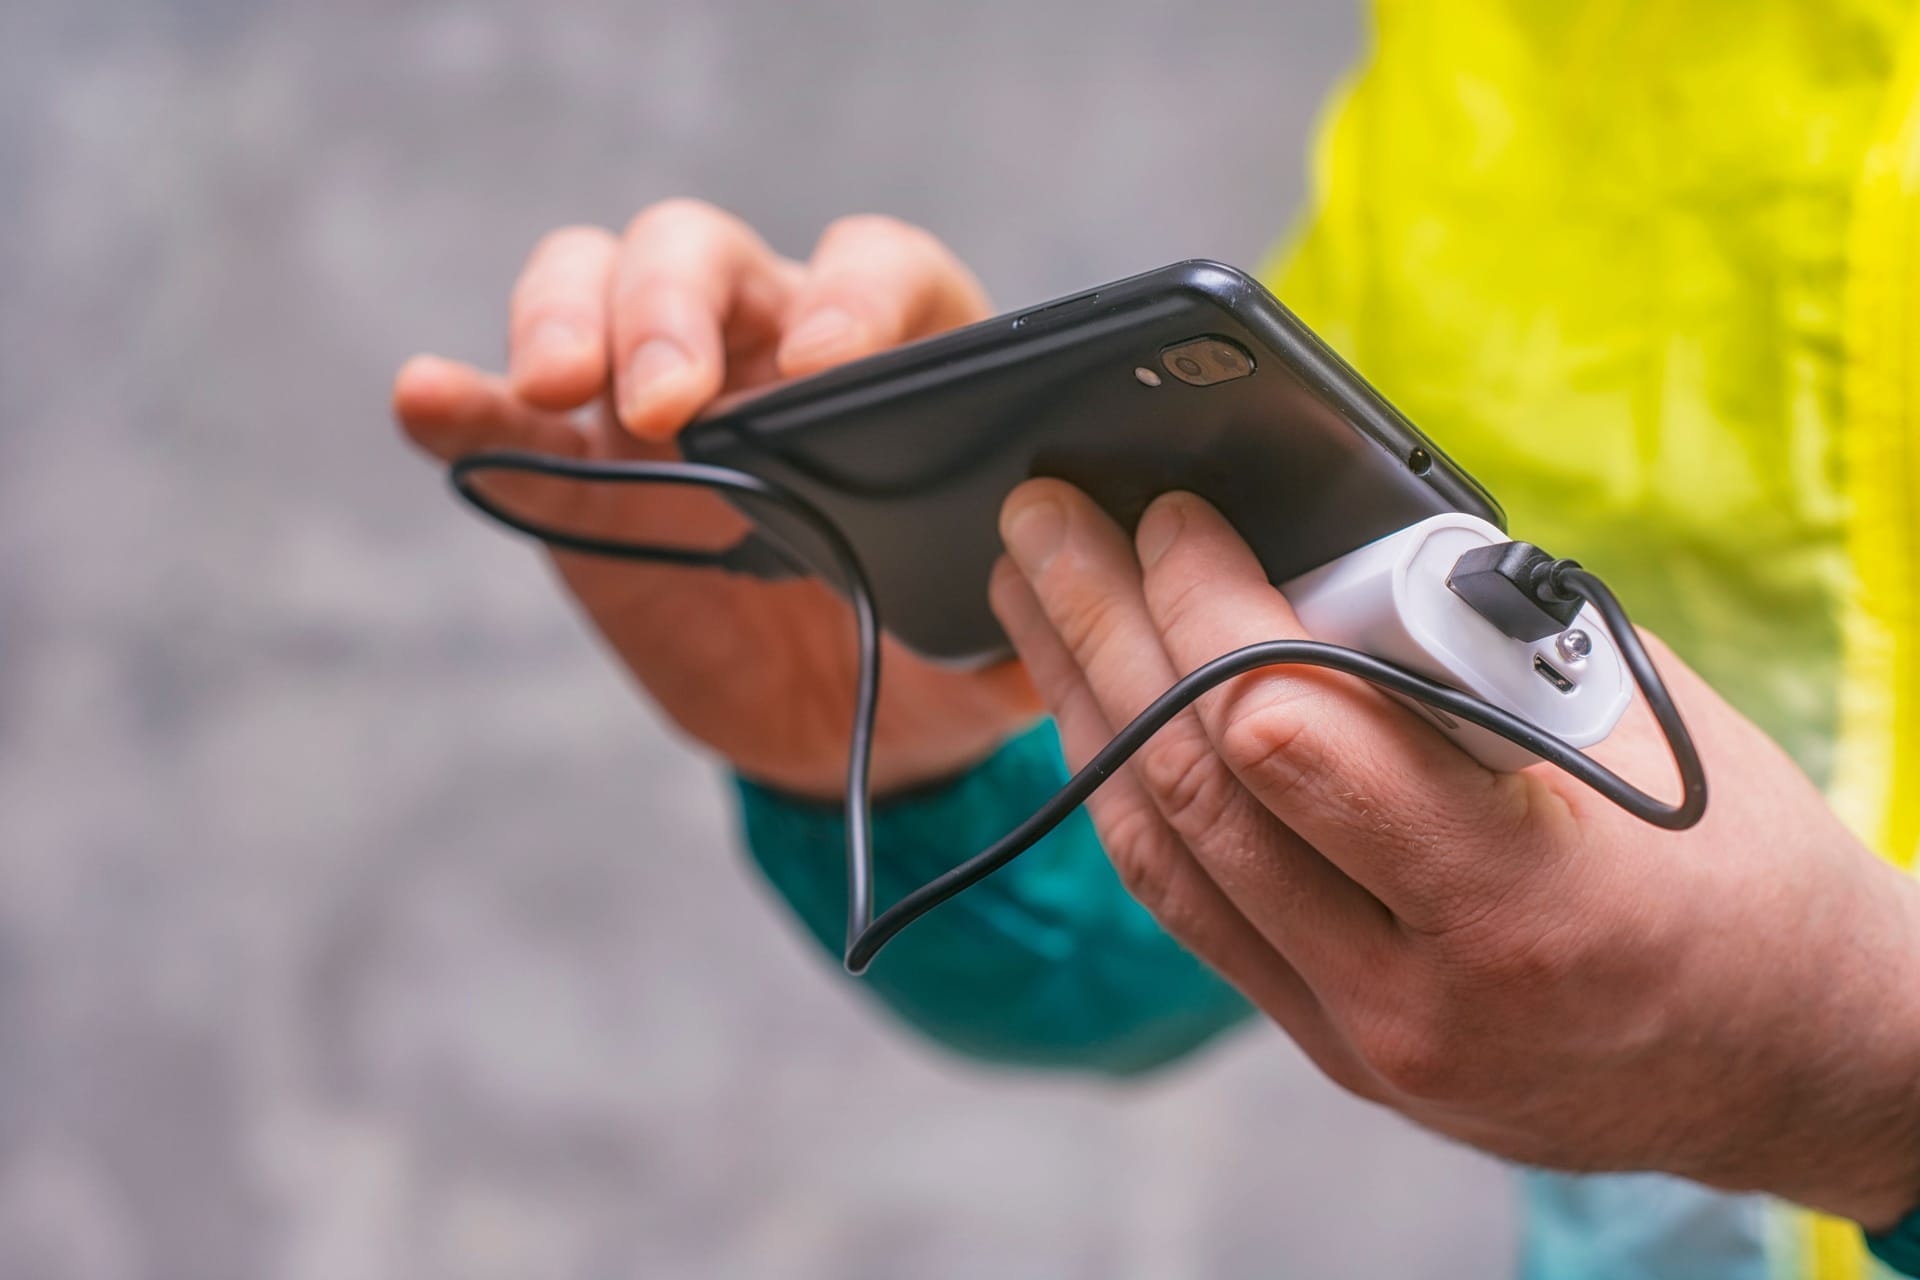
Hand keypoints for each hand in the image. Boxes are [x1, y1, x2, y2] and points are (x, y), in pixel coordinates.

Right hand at [394, 201, 1038, 796]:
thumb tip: (1063, 603)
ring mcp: (659, 400)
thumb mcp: (997, 646)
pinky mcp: (579, 473)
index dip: (853, 298)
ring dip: (567, 318)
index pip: (874, 270)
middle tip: (669, 403)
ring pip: (594, 287)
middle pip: (702, 255)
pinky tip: (427, 401)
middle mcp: (768, 347)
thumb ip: (1026, 618)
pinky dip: (465, 403)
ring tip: (557, 386)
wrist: (849, 729)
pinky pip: (511, 418)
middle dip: (674, 308)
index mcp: (895, 359)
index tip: (828, 367)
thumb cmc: (938, 654)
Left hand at [991, 480, 1919, 1228]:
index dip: (1205, 607)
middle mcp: (1417, 992)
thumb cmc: (1743, 872)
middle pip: (1197, 790)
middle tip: (1042, 522)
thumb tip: (1307, 551)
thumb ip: (1470, 657)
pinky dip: (1134, 798)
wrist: (1795, 1061)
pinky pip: (1195, 911)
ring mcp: (1364, 1037)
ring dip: (1084, 709)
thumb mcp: (1636, 734)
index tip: (1170, 514)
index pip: (1286, 736)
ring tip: (1032, 601)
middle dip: (1100, 631)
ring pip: (1167, 860)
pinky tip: (1092, 710)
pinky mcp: (1338, 1047)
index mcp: (1518, 897)